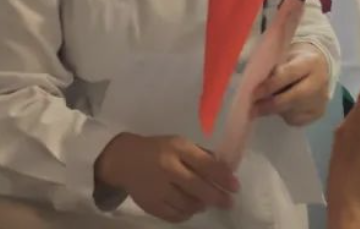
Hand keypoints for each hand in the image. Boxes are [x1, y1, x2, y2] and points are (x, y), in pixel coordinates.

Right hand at [94, 133, 238, 222]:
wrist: (124, 160)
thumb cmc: (158, 149)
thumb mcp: (179, 144)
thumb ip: (200, 155)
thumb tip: (225, 170)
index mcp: (177, 148)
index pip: (205, 164)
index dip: (223, 177)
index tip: (235, 186)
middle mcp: (167, 168)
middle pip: (198, 187)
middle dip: (217, 197)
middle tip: (228, 202)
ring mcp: (157, 188)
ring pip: (187, 204)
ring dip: (201, 205)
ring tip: (206, 203)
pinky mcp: (150, 204)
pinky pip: (174, 215)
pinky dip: (186, 214)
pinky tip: (190, 209)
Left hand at [253, 41, 330, 125]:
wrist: (318, 69)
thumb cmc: (294, 62)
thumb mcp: (285, 57)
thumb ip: (273, 69)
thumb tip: (253, 84)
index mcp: (311, 62)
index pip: (287, 75)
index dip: (268, 86)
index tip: (251, 94)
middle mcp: (320, 81)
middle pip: (292, 98)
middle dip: (269, 104)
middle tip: (251, 108)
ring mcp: (321, 99)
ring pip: (292, 111)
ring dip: (274, 110)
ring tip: (262, 106)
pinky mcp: (318, 113)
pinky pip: (295, 120)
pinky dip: (284, 116)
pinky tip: (280, 108)